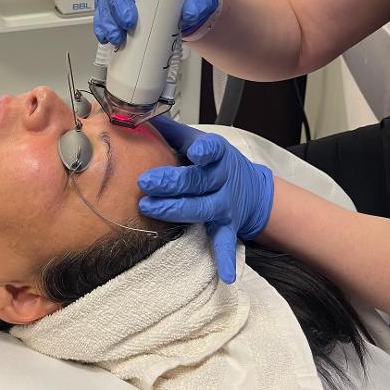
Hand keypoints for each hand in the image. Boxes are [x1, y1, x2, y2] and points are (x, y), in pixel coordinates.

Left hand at [138, 118, 273, 282]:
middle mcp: (221, 179)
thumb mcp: (198, 140)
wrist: (251, 187)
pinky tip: (225, 275)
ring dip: (177, 210)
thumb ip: (171, 131)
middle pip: (196, 181)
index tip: (194, 153)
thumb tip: (138, 115)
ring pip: (202, 208)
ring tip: (152, 209)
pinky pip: (226, 242)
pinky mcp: (227, 225)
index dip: (203, 151)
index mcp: (216, 155)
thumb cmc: (213, 161)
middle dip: (170, 182)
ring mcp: (225, 204)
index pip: (211, 150)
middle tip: (145, 183)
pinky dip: (227, 258)